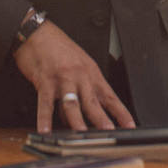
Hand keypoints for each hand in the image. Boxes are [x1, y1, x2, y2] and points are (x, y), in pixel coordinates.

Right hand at [13, 20, 135, 132]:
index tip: (129, 125)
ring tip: (82, 135)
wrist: (38, 33)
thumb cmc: (58, 48)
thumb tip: (86, 112)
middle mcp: (80, 76)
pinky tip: (45, 130)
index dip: (121, 112)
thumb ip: (83, 88)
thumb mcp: (79, 63)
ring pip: (72, 103)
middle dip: (102, 119)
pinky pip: (46, 103)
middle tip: (109, 132)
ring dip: (77, 120)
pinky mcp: (45, 81)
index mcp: (91, 72)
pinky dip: (44, 119)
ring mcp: (62, 79)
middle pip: (93, 102)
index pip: (110, 96)